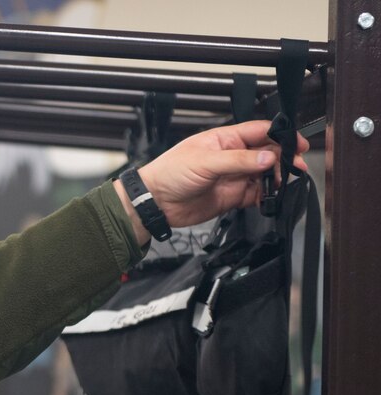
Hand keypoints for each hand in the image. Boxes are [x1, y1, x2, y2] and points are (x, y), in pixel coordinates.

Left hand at [114, 119, 308, 241]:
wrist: (155, 203)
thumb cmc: (169, 173)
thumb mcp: (205, 162)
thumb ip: (238, 160)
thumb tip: (267, 156)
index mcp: (225, 139)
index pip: (259, 131)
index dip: (281, 135)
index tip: (298, 143)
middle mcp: (232, 156)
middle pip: (267, 153)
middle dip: (284, 159)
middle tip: (296, 167)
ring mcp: (233, 176)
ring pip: (264, 175)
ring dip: (277, 179)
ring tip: (283, 184)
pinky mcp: (232, 196)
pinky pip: (256, 195)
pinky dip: (266, 197)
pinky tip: (270, 199)